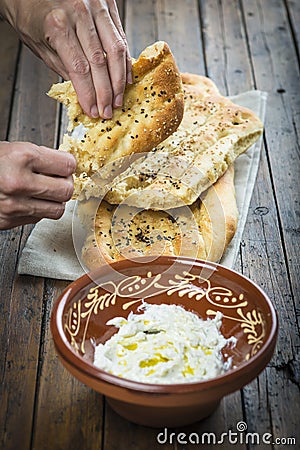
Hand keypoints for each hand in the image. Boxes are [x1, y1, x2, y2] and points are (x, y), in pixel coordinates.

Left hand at [0, 0, 131, 118]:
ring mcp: (96, 7)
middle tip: (107, 110)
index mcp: (57, 25)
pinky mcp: (107, 4)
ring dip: (119, 79)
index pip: (80, 69)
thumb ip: (63, 68)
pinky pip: (120, 36)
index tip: (93, 110)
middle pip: (100, 62)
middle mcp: (79, 13)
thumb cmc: (31, 14)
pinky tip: (124, 77)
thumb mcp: (39, 45)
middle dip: (106, 92)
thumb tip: (82, 92)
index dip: (89, 94)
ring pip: (115, 50)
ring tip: (118, 99)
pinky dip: (124, 60)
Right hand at [0, 142, 75, 229]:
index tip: (66, 165)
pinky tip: (29, 199)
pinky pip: (39, 218)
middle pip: (66, 191)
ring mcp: (14, 205)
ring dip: (55, 200)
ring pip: (57, 209)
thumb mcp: (12, 148)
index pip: (67, 165)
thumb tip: (67, 165)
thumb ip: (41, 157)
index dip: (69, 164)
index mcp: (22, 157)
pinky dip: (39, 210)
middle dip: (65, 184)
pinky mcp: (9, 221)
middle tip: (59, 179)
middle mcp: (19, 182)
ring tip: (45, 191)